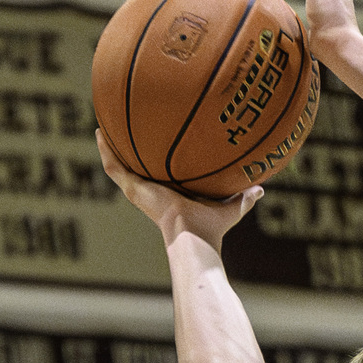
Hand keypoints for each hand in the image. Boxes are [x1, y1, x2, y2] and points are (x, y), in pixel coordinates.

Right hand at [96, 127, 260, 246]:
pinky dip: (106, 150)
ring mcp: (140, 191)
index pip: (160, 175)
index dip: (156, 161)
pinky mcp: (133, 189)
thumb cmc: (211, 228)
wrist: (193, 237)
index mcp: (170, 195)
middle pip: (137, 168)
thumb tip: (262, 189)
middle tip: (125, 127)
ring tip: (104, 125)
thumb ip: (244, 198)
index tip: (157, 143)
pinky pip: (114, 167)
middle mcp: (152, 192)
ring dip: (111, 147)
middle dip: (131, 150)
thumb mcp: (229, 207)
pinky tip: (101, 132)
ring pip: (120, 166)